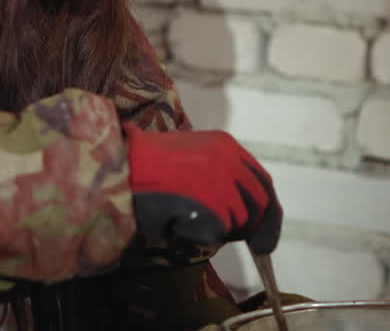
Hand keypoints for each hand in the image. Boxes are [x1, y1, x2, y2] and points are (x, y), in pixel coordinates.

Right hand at [123, 123, 281, 253]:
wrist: (122, 169)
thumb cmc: (147, 164)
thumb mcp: (190, 155)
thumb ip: (218, 172)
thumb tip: (240, 204)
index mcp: (225, 145)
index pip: (261, 181)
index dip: (267, 211)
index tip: (264, 234)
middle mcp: (230, 162)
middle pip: (258, 204)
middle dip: (252, 227)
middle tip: (248, 244)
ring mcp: (223, 185)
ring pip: (237, 222)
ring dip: (219, 229)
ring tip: (187, 218)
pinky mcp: (213, 208)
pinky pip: (215, 234)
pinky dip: (199, 235)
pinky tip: (177, 222)